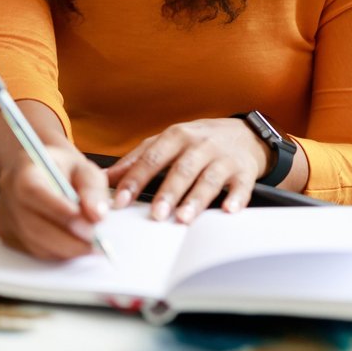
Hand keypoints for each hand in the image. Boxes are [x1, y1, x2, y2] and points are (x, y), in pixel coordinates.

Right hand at [0, 145, 109, 259]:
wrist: (43, 170)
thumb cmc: (64, 169)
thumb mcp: (84, 169)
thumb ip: (92, 189)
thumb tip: (97, 215)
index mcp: (23, 168)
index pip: (33, 191)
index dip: (59, 211)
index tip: (89, 225)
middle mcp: (8, 192)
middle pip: (32, 224)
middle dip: (68, 240)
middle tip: (97, 244)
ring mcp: (4, 215)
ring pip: (34, 242)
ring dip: (65, 249)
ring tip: (90, 246)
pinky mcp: (6, 233)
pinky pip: (32, 250)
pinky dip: (56, 252)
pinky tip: (72, 244)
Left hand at [103, 118, 268, 222]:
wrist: (244, 133)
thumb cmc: (198, 140)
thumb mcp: (166, 142)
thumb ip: (137, 159)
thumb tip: (107, 177)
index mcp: (175, 137)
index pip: (151, 158)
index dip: (135, 179)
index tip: (121, 200)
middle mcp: (199, 145)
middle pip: (181, 169)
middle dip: (167, 192)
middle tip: (155, 214)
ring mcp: (223, 158)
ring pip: (208, 179)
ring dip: (196, 199)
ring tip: (183, 218)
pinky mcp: (244, 171)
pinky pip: (240, 186)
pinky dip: (235, 198)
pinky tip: (228, 210)